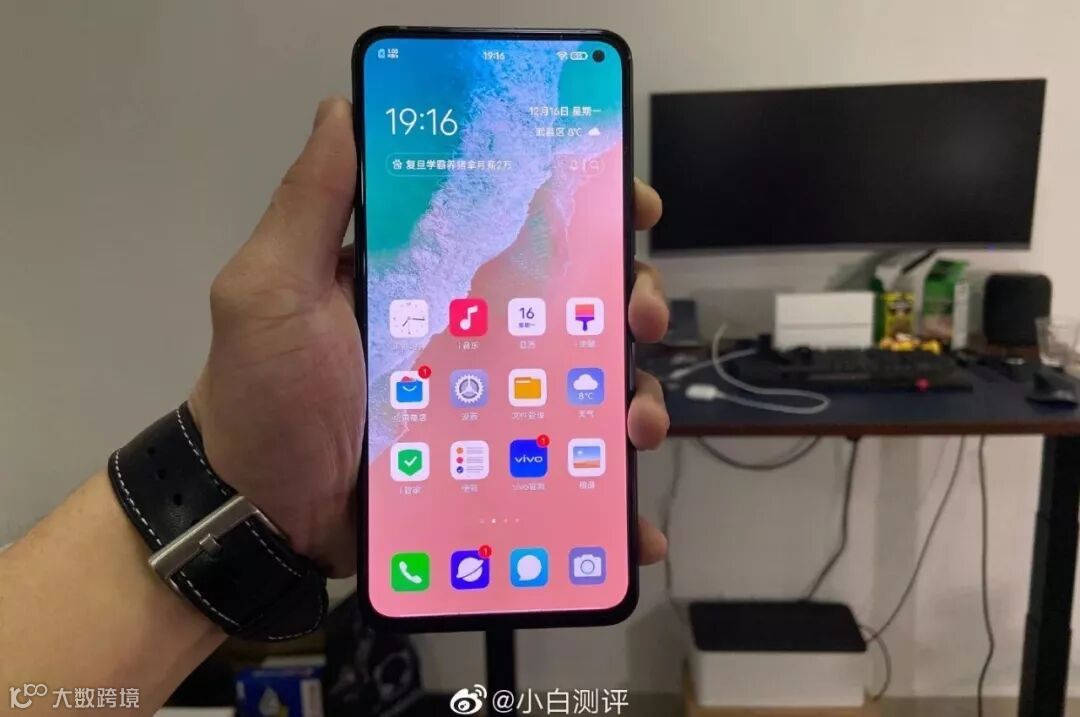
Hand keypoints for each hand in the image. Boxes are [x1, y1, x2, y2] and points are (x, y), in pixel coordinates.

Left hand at [188, 97, 670, 576]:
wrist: (260, 516)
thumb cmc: (263, 396)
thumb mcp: (270, 289)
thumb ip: (307, 205)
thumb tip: (342, 108)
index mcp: (425, 276)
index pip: (514, 221)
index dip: (577, 204)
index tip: (628, 204)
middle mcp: (464, 328)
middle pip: (569, 298)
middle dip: (626, 297)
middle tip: (642, 318)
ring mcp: (484, 398)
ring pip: (580, 381)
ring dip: (630, 393)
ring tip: (635, 423)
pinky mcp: (490, 459)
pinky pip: (560, 462)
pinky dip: (604, 487)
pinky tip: (629, 510)